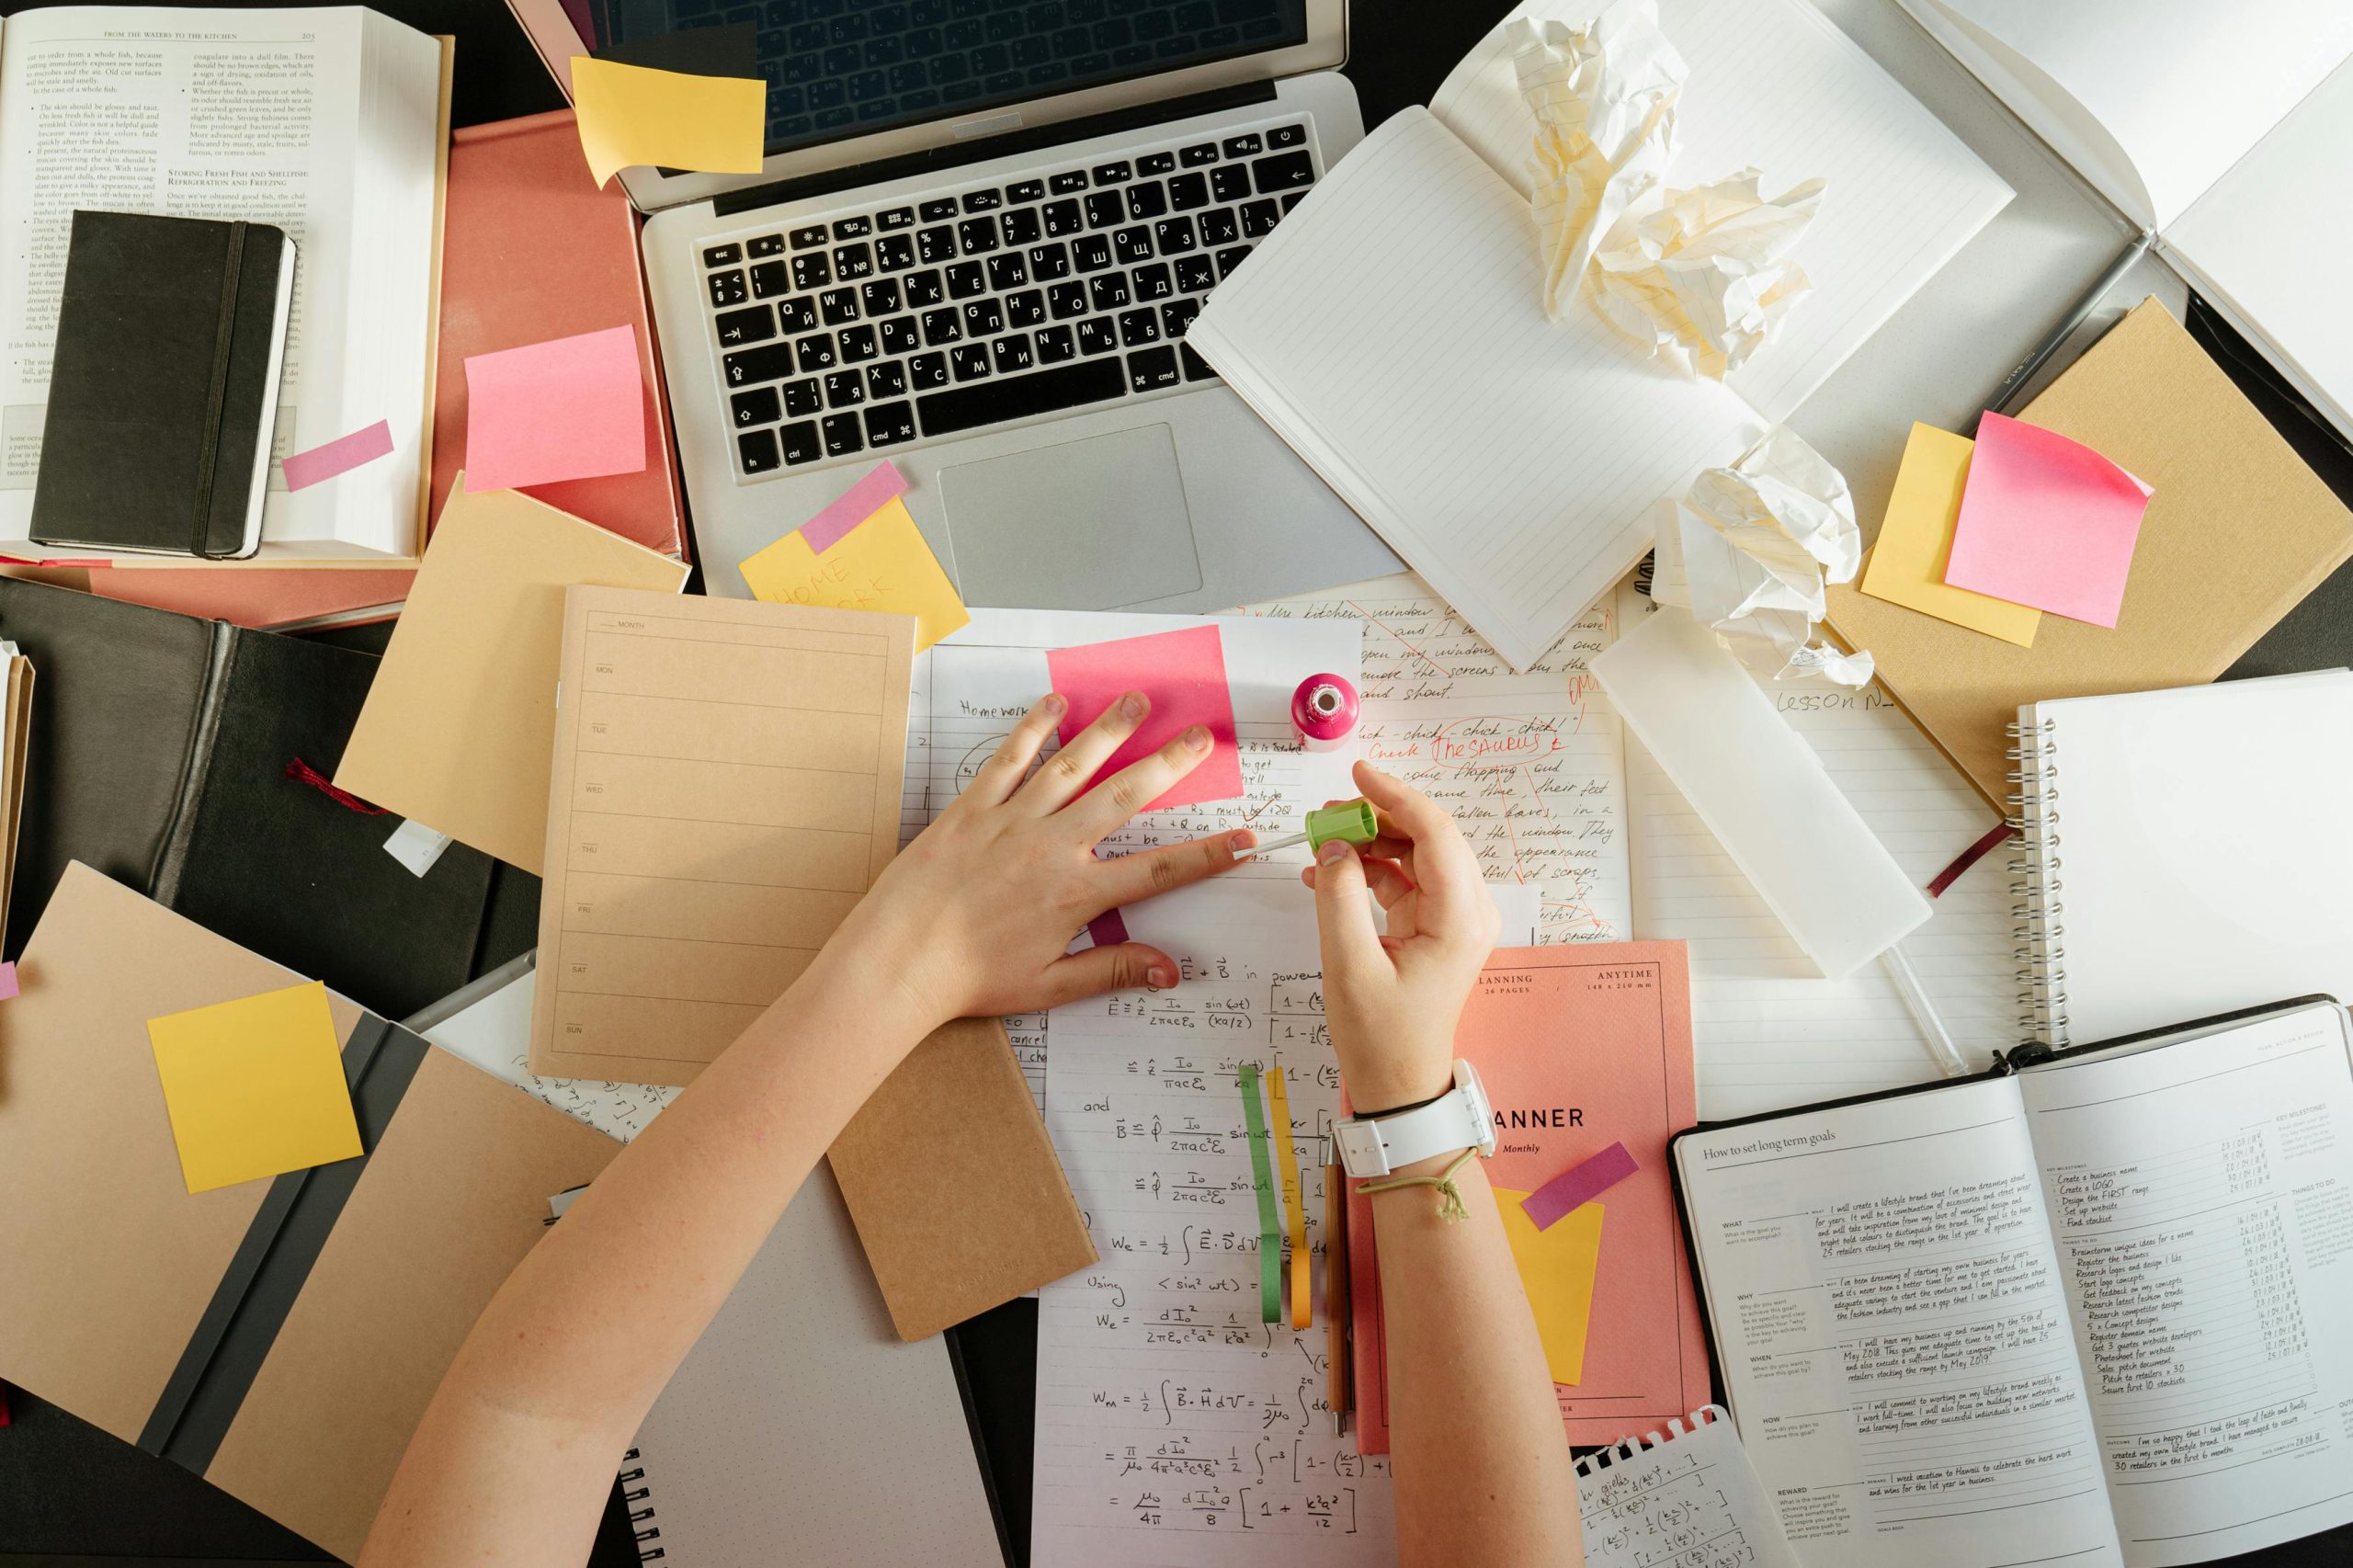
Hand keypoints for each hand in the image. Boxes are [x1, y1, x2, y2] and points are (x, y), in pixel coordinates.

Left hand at [838, 690, 1251, 1031]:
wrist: (899, 958)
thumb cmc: (970, 977)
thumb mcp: (1051, 985)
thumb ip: (1113, 969)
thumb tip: (1169, 971)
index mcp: (1077, 894)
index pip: (1160, 871)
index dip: (1209, 855)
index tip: (1245, 839)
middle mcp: (1052, 847)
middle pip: (1125, 796)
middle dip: (1168, 764)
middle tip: (1200, 737)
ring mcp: (1012, 821)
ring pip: (1072, 764)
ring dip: (1109, 729)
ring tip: (1137, 700)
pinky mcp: (972, 808)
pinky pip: (1009, 759)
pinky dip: (1033, 728)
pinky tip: (1054, 704)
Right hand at [1303, 762, 1499, 1114]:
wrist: (1399, 1083)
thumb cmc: (1380, 1035)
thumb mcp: (1349, 965)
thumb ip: (1339, 897)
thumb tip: (1334, 847)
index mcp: (1460, 920)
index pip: (1436, 834)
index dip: (1396, 797)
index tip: (1357, 774)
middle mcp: (1469, 911)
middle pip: (1431, 836)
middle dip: (1380, 815)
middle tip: (1328, 812)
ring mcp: (1455, 918)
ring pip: (1417, 853)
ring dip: (1373, 840)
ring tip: (1321, 839)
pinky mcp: (1436, 925)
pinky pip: (1406, 878)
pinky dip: (1371, 868)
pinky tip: (1327, 872)